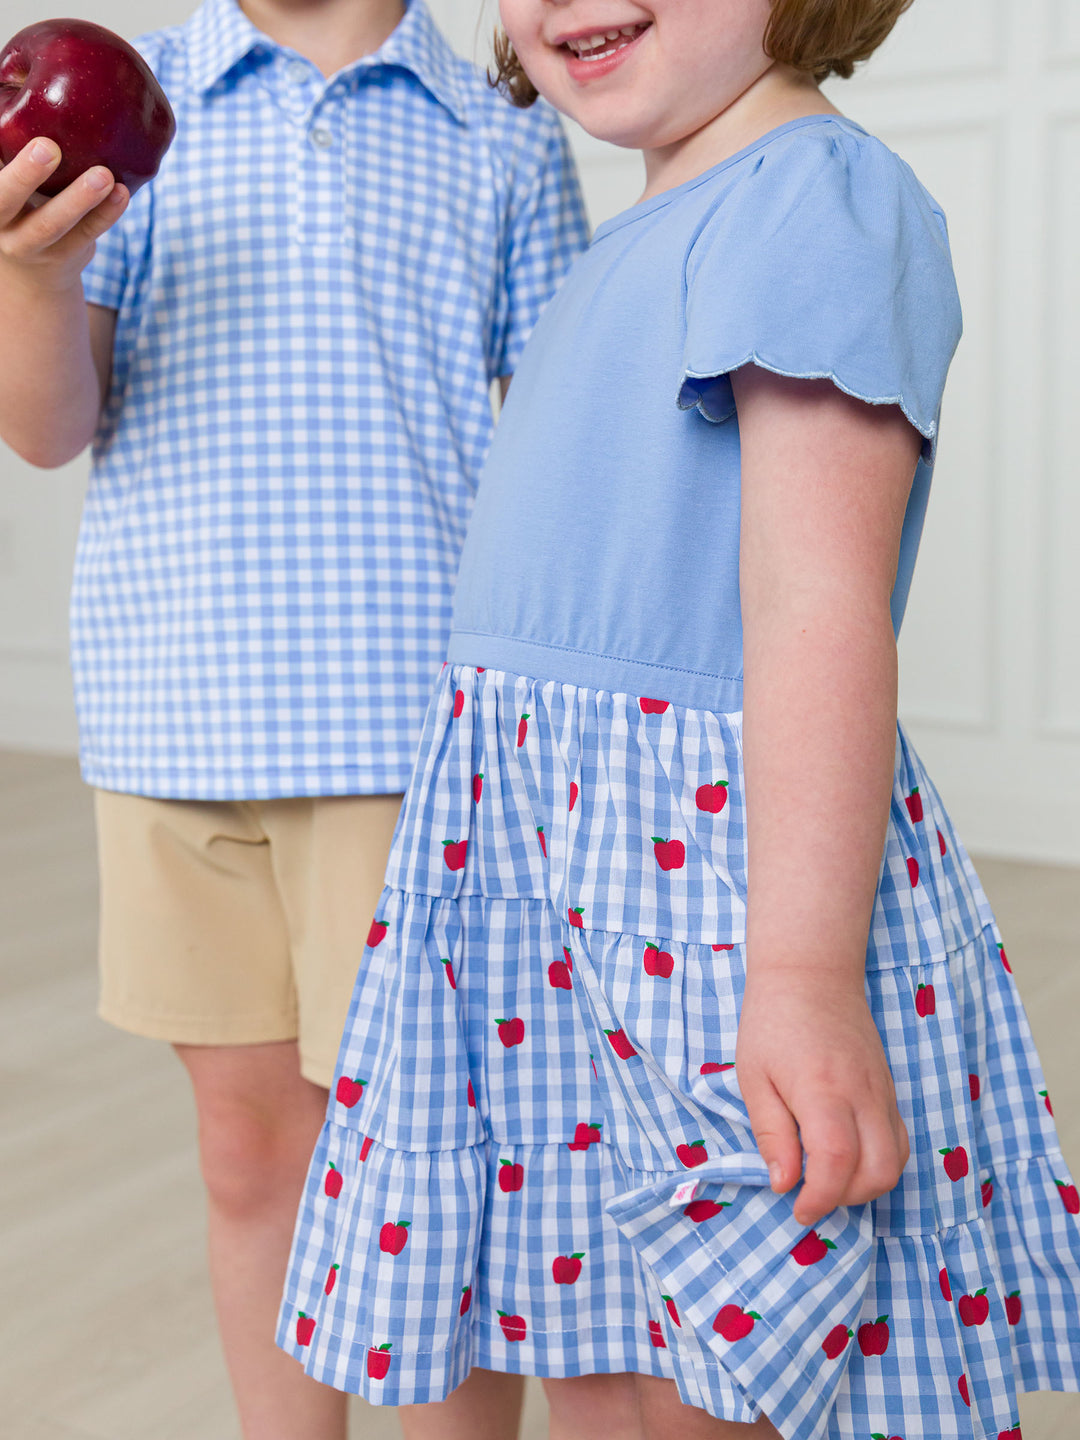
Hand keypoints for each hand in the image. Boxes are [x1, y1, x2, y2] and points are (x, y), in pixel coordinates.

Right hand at [0, 137, 127, 294]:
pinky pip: (86, 235)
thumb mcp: (5, 176)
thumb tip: (18, 75)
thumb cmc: (19, 202)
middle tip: (48, 147)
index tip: (3, 122)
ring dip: (79, 199)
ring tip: (104, 175)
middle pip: (4, 199)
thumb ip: (11, 141)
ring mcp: (31, 244)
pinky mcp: (65, 256)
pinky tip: (122, 193)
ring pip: (52, 223)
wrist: (32, 274)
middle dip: (25, 174)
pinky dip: (105, 215)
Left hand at [735, 970, 909, 1226]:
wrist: (810, 973)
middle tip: (810, 1195)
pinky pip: (899, 1139)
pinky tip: (849, 1157)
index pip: (837, 1162)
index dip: (821, 1197)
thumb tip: (784, 1183)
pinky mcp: (888, 1088)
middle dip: (846, 1198)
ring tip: (828, 1179)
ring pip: (897, 1160)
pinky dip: (881, 1161)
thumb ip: (771, 1133)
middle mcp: (862, 1094)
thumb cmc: (772, 1022)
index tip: (798, 1209)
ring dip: (867, 1185)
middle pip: (879, 1171)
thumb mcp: (753, 1076)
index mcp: (822, 1090)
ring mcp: (881, 1091)